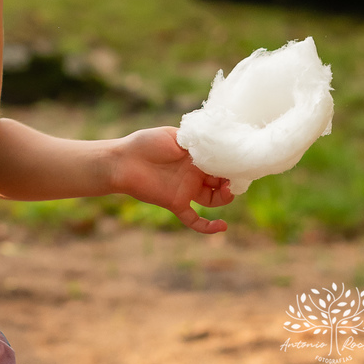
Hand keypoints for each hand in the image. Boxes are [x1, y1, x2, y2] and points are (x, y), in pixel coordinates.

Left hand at [111, 127, 232, 233]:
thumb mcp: (173, 136)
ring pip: (213, 199)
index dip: (232, 164)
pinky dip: (208, 227)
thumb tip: (217, 143)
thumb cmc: (145, 144)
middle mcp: (194, 174)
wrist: (122, 160)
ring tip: (228, 191)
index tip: (241, 162)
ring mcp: (186, 190)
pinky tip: (222, 226)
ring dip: (224, 198)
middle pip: (221, 182)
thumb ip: (195, 141)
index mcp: (195, 157)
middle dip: (232, 180)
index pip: (221, 163)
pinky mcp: (176, 203)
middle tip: (234, 177)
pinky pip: (194, 220)